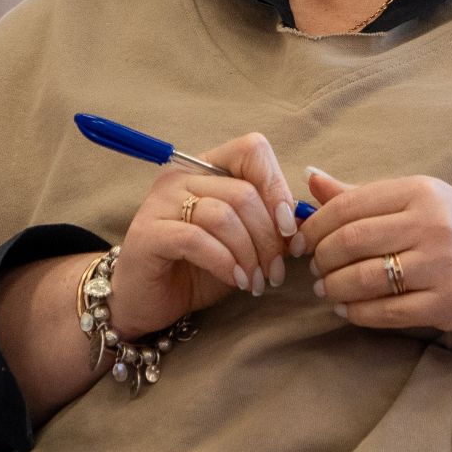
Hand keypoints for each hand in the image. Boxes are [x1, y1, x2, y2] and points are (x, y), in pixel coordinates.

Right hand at [107, 133, 300, 336]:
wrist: (148, 301)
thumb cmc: (199, 268)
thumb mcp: (243, 242)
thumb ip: (268, 224)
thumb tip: (303, 220)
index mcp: (207, 167)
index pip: (251, 149)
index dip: (277, 187)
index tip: (289, 230)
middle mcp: (181, 177)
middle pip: (243, 192)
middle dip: (269, 238)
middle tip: (276, 272)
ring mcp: (160, 203)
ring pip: (223, 216)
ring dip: (250, 254)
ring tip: (257, 281)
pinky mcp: (147, 234)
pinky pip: (197, 239)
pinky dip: (225, 262)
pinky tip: (236, 281)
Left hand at [299, 169, 451, 343]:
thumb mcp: (422, 201)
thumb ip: (365, 194)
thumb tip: (311, 178)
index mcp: (422, 191)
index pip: (348, 205)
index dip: (315, 226)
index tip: (303, 241)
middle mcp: (432, 223)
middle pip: (350, 241)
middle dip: (321, 259)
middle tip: (314, 269)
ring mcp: (441, 265)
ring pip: (362, 278)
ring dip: (333, 287)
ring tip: (327, 290)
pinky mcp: (448, 303)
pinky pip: (384, 312)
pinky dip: (356, 312)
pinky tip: (348, 308)